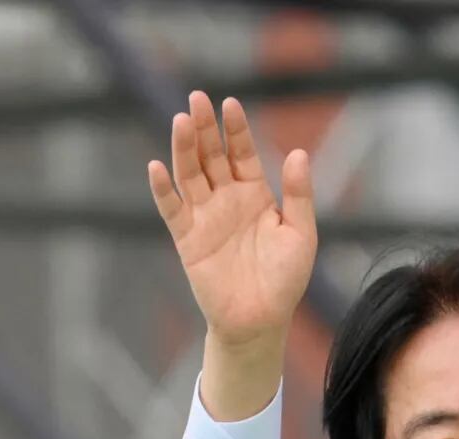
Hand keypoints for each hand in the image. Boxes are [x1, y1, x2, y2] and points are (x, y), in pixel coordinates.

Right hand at [147, 92, 316, 350]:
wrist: (260, 320)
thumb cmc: (285, 280)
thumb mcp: (301, 233)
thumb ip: (299, 194)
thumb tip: (298, 152)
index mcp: (255, 194)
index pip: (241, 152)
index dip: (235, 129)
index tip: (230, 104)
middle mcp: (226, 200)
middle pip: (211, 155)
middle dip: (204, 128)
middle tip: (196, 98)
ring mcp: (205, 218)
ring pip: (190, 175)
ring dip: (183, 148)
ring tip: (180, 121)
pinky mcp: (187, 239)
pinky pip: (172, 210)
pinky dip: (163, 189)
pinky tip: (157, 166)